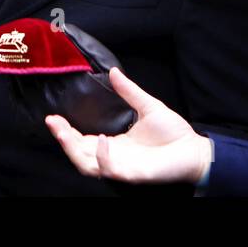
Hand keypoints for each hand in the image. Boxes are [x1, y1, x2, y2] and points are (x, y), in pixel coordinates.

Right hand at [45, 68, 210, 184]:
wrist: (194, 150)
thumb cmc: (173, 133)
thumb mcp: (147, 106)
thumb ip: (129, 91)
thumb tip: (113, 72)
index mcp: (114, 144)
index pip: (83, 140)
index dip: (66, 130)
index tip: (53, 117)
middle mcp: (114, 157)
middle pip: (79, 154)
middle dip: (63, 140)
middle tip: (53, 123)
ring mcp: (123, 167)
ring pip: (88, 166)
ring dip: (74, 151)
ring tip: (65, 133)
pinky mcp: (134, 174)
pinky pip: (112, 170)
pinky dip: (103, 157)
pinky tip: (102, 140)